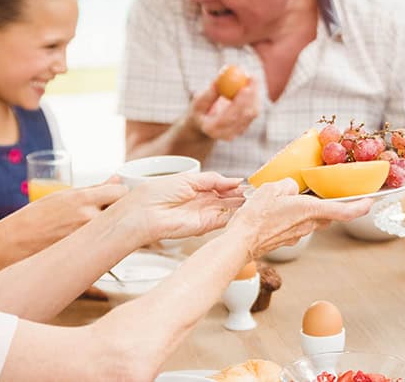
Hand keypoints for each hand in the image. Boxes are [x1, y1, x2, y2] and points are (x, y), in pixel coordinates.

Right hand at [1, 181, 128, 253]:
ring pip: (113, 231)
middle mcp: (88, 218)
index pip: (121, 192)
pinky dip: (102, 244)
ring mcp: (88, 239)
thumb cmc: (35, 217)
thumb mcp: (62, 195)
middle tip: (107, 213)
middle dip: (118, 211)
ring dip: (110, 229)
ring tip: (93, 229)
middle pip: (121, 212)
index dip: (121, 193)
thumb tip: (116, 180)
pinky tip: (90, 243)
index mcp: (82, 199)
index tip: (117, 195)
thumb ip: (93, 189)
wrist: (14, 243)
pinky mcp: (86, 256)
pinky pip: (104, 247)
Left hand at [114, 171, 245, 242]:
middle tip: (259, 191)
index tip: (251, 182)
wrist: (145, 213)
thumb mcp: (189, 179)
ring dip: (243, 204)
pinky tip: (249, 208)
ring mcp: (206, 214)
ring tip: (258, 198)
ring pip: (230, 209)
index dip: (236, 185)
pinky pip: (226, 220)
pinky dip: (238, 214)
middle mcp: (203, 202)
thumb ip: (213, 179)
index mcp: (198, 188)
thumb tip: (235, 180)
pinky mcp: (206, 226)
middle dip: (243, 194)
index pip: (222, 186)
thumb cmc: (158, 192)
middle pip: (229, 198)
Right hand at [188, 79, 260, 140]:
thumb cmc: (200, 111)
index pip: (229, 117)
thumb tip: (219, 79)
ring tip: (250, 77)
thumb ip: (209, 93)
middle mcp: (227, 134)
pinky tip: (250, 85)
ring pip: (253, 112)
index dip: (239, 103)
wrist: (204, 127)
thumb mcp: (198, 102)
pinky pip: (255, 111)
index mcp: (212, 128)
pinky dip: (255, 96)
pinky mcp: (246, 127)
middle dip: (251, 95)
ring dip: (254, 93)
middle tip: (252, 77)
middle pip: (244, 116)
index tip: (244, 87)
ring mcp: (238, 133)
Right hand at [224, 178, 372, 257]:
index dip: (361, 206)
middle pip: (329, 214)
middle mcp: (309, 225)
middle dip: (332, 204)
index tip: (371, 201)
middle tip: (331, 192)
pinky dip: (296, 217)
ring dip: (311, 210)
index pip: (345, 211)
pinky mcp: (288, 239)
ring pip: (313, 219)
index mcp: (310, 210)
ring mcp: (299, 235)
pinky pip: (298, 225)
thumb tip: (293, 188)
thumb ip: (288, 185)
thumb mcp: (272, 189)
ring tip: (297, 198)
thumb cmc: (256, 216)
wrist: (240, 242)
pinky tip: (281, 210)